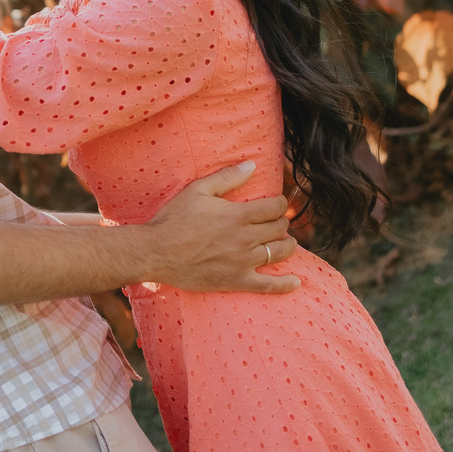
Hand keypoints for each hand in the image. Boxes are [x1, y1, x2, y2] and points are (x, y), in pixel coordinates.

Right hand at [146, 162, 300, 294]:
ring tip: (282, 242)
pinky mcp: (237, 281)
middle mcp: (245, 238)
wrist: (156, 252)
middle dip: (280, 223)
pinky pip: (269, 285)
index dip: (279, 204)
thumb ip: (227, 177)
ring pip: (280, 252)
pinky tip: (296, 282)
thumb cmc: (174, 219)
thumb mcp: (198, 190)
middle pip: (280, 229)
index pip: (275, 207)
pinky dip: (285, 284)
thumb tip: (252, 165)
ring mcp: (243, 262)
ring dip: (286, 245)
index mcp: (238, 215)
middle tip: (273, 222)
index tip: (274, 204)